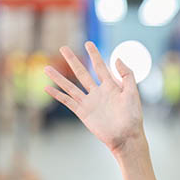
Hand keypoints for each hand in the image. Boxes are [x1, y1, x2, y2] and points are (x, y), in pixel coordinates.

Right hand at [44, 41, 144, 155]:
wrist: (126, 136)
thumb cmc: (132, 116)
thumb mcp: (133, 92)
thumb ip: (127, 75)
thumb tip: (117, 58)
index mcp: (111, 86)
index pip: (100, 66)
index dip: (94, 54)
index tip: (88, 43)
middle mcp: (98, 92)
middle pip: (81, 72)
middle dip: (72, 60)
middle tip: (63, 48)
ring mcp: (89, 102)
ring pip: (70, 86)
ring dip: (58, 77)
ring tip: (46, 68)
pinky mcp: (83, 113)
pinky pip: (68, 101)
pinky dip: (58, 95)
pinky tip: (48, 88)